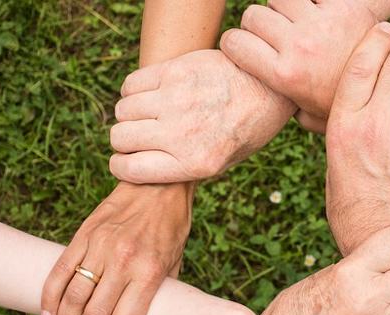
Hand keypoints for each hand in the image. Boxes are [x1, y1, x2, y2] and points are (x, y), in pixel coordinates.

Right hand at [41, 182, 193, 314]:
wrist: (159, 185)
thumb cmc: (171, 226)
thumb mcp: (175, 261)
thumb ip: (159, 291)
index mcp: (148, 272)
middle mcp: (123, 261)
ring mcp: (100, 247)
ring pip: (72, 298)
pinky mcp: (84, 235)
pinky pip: (59, 272)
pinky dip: (49, 298)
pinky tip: (50, 313)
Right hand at [109, 49, 295, 183]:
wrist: (269, 88)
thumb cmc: (246, 129)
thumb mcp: (223, 163)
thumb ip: (183, 168)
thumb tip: (142, 168)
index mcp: (195, 163)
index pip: (129, 169)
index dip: (121, 166)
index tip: (126, 160)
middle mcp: (182, 133)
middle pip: (120, 138)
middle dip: (124, 140)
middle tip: (140, 136)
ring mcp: (177, 100)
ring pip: (123, 110)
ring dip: (130, 114)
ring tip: (148, 114)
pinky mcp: (175, 71)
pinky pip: (131, 84)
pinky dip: (133, 91)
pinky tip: (151, 94)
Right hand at [220, 0, 376, 132]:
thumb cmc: (344, 105)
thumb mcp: (309, 116)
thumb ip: (283, 106)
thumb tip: (264, 104)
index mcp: (284, 75)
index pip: (234, 42)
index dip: (234, 43)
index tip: (242, 47)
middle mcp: (298, 46)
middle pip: (254, 15)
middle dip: (258, 25)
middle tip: (273, 36)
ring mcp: (320, 24)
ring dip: (282, 7)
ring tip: (294, 21)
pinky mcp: (342, 6)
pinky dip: (310, 0)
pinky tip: (316, 12)